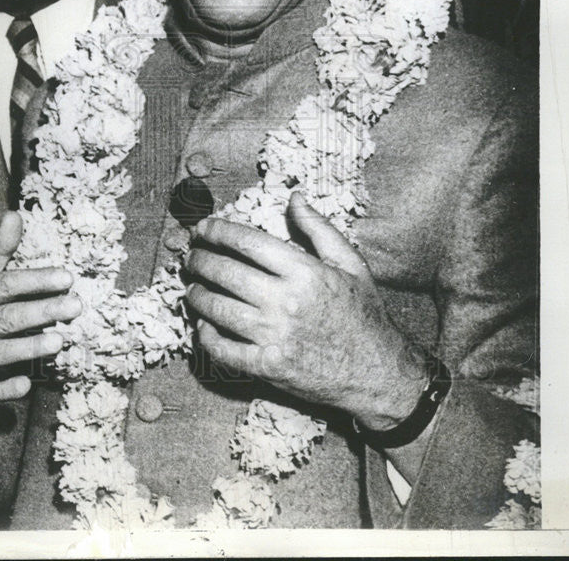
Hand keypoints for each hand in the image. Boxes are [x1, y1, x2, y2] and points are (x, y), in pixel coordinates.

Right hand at [0, 212, 80, 449]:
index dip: (35, 280)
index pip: (3, 285)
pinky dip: (6, 389)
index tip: (67, 277)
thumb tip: (13, 214)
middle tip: (75, 306)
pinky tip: (26, 384)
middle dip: (42, 310)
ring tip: (59, 340)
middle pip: (6, 317)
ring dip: (29, 346)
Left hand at [185, 193, 426, 429]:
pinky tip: (203, 325)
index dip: (218, 231)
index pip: (248, 242)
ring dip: (197, 295)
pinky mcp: (269, 367)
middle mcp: (286, 301)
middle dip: (200, 260)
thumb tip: (295, 197)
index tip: (203, 228)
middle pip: (226, 273)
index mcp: (304, 271)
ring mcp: (275, 336)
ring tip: (192, 288)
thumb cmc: (363, 313)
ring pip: (218, 309)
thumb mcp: (350, 263)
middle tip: (191, 257)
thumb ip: (318, 228)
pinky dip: (206, 336)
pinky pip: (223, 350)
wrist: (377, 371)